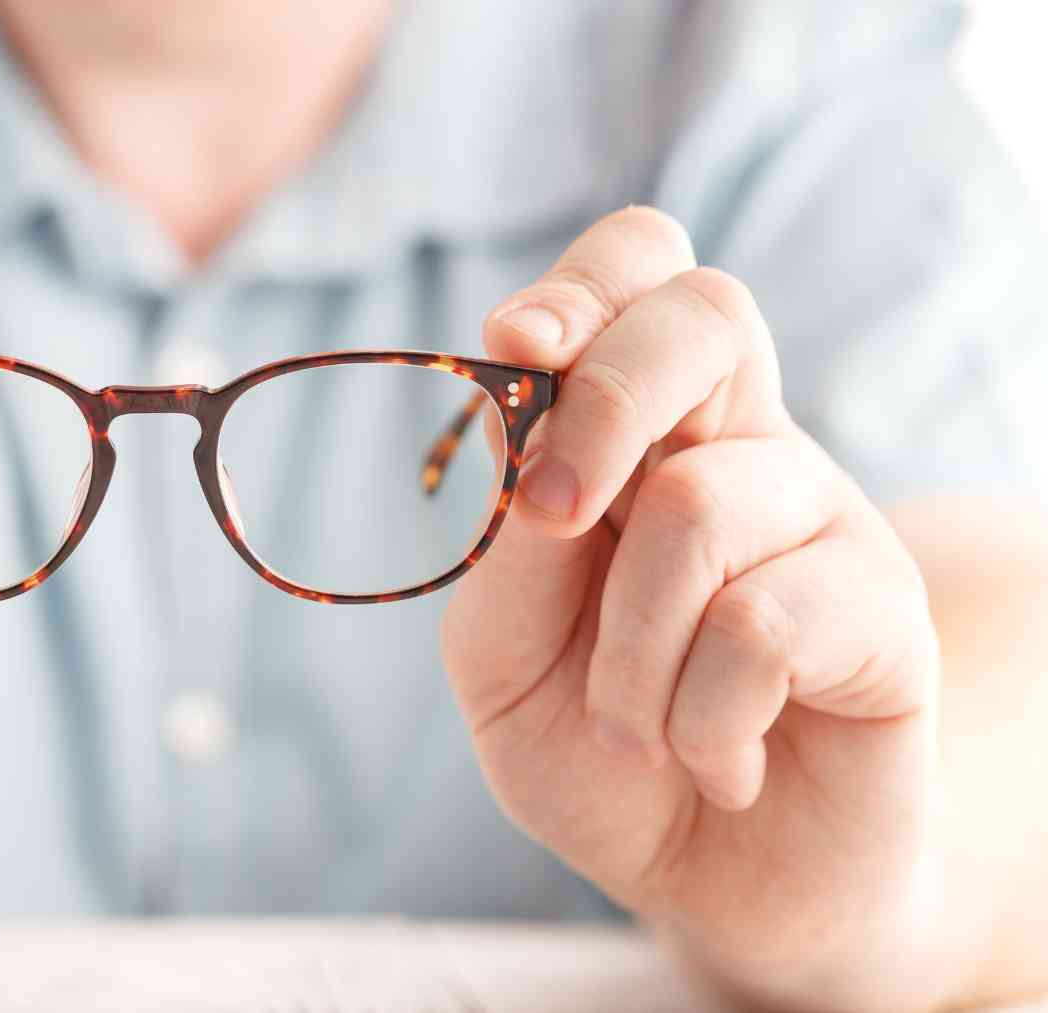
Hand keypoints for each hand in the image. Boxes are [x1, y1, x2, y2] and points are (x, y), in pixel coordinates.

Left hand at [440, 208, 942, 1001]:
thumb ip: (505, 545)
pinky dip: (699, 717)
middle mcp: (741, 449)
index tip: (513, 346)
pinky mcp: (884, 612)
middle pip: (706, 316)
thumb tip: (524, 431)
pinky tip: (720, 759)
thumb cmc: (598, 749)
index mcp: (639, 435)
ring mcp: (822, 521)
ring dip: (627, 649)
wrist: (708, 883)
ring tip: (635, 724)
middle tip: (556, 518)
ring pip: (703, 503)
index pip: (642, 275)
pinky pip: (762, 624)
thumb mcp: (501, 653)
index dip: (581, 285)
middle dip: (600, 403)